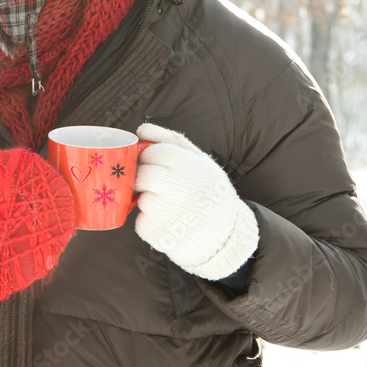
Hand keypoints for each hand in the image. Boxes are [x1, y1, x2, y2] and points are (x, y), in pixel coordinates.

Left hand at [134, 123, 258, 280]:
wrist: (226, 237)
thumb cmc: (209, 193)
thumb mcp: (199, 161)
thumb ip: (169, 140)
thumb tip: (142, 128)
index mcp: (189, 165)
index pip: (151, 153)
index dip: (150, 160)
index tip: (158, 167)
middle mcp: (176, 187)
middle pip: (142, 175)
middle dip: (144, 180)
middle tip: (157, 187)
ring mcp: (165, 212)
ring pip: (140, 198)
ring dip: (150, 201)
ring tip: (172, 208)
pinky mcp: (155, 232)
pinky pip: (141, 221)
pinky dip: (150, 222)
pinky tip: (171, 224)